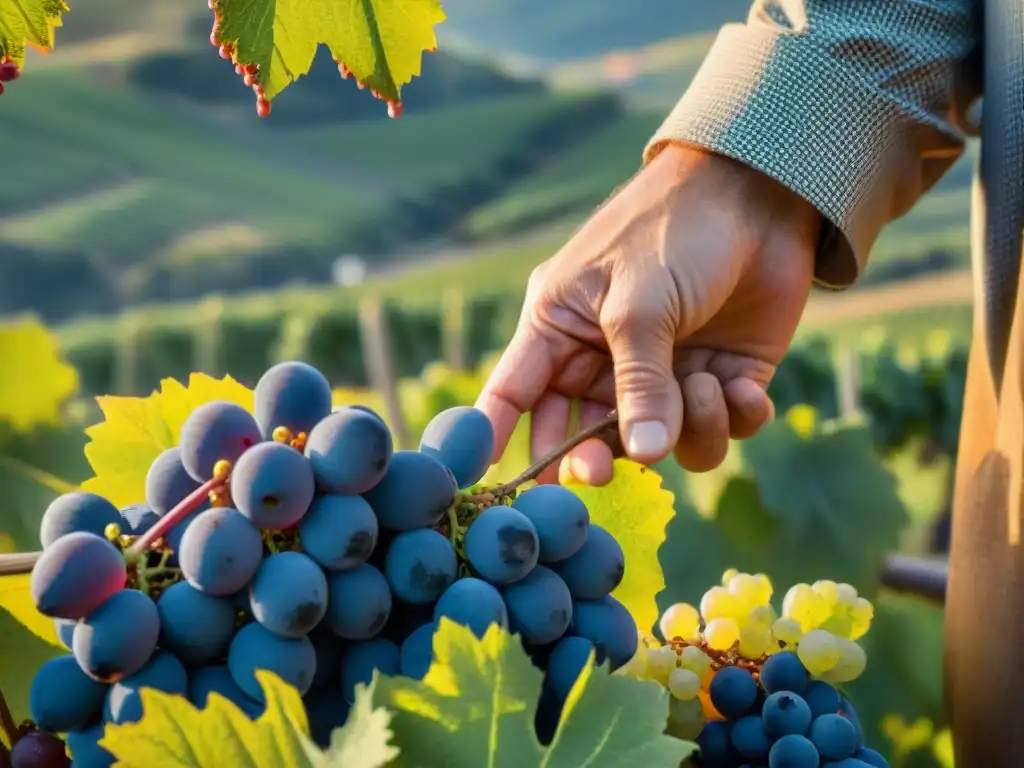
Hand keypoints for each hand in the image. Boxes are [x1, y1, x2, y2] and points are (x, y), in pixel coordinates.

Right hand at [475, 144, 821, 483]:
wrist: (763, 194)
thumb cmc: (677, 232)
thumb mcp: (640, 306)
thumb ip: (637, 385)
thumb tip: (642, 457)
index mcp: (562, 327)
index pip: (514, 392)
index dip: (495, 437)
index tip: (491, 490)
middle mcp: (606, 358)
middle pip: (584, 435)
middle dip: (595, 458)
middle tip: (603, 474)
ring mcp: (664, 372)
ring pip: (659, 443)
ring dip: (685, 429)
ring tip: (705, 384)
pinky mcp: (720, 378)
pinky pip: (718, 429)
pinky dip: (735, 418)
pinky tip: (744, 387)